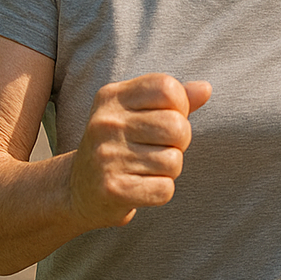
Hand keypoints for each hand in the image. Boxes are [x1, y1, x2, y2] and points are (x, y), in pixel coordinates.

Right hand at [69, 74, 210, 228]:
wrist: (75, 190)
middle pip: (177, 126)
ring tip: (145, 169)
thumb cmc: (119, 146)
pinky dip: (160, 191)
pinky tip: (140, 187)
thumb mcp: (139, 114)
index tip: (165, 119)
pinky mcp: (111, 189)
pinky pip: (165, 189)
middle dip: (178, 142)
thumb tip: (205, 88)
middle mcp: (105, 123)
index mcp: (112, 97)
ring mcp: (106, 156)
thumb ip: (174, 100)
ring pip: (174, 160)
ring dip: (168, 170)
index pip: (167, 88)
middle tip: (157, 150)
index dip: (180, 106)